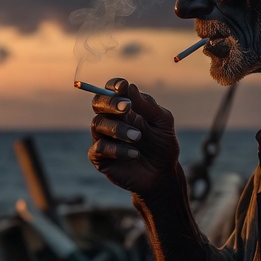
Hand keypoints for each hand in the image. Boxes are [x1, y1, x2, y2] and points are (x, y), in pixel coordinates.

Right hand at [88, 78, 180, 198]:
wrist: (163, 174)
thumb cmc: (162, 146)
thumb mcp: (163, 123)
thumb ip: (148, 106)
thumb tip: (130, 87)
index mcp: (125, 108)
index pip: (111, 90)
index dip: (113, 86)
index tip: (122, 87)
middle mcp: (111, 120)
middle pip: (98, 103)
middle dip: (110, 103)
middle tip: (126, 108)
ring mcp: (103, 138)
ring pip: (97, 124)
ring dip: (118, 129)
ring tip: (138, 137)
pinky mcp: (100, 158)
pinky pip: (99, 147)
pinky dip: (117, 149)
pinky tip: (134, 154)